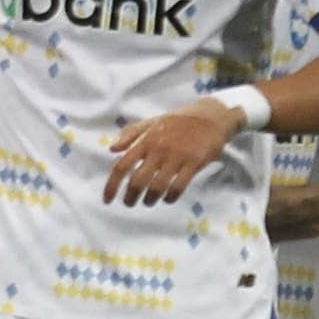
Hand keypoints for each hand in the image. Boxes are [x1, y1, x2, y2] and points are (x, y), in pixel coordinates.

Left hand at [104, 98, 241, 205]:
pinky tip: (168, 199)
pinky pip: (178, 187)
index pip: (122, 166)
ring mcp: (176, 157)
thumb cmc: (178, 121)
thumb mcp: (152, 122)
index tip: (107, 200)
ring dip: (150, 200)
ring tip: (148, 202)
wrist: (210, 115)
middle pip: (137, 181)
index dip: (112, 186)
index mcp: (145, 140)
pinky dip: (170, 197)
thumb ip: (130, 134)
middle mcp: (158, 150)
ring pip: (157, 187)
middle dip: (131, 197)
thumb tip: (111, 149)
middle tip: (130, 203)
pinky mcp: (194, 163)